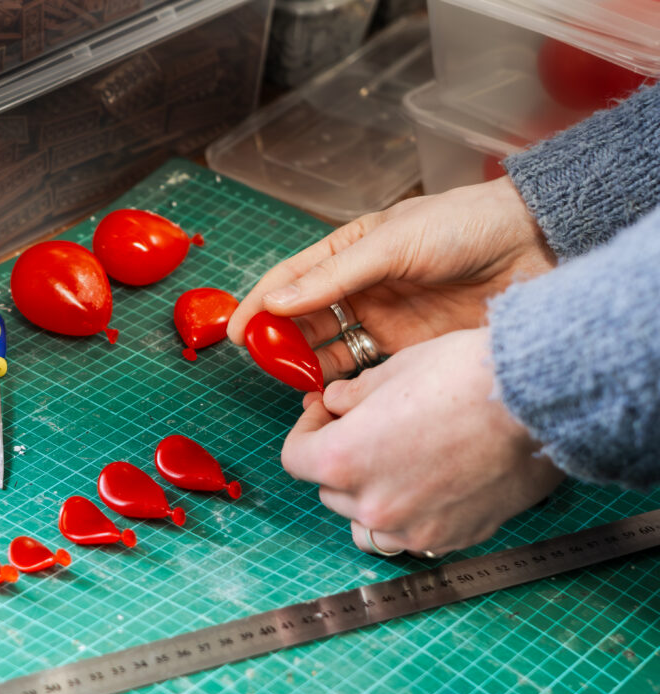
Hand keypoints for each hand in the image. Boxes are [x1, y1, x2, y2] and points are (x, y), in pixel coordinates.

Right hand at [228, 177, 556, 379]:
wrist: (534, 247)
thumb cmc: (464, 227)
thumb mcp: (394, 244)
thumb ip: (335, 276)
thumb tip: (278, 302)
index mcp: (349, 249)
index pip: (291, 279)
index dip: (259, 305)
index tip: (235, 333)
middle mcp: (359, 286)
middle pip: (303, 318)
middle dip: (278, 340)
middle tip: (260, 363)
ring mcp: (382, 319)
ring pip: (328, 347)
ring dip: (305, 363)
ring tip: (287, 380)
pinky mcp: (406, 348)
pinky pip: (362, 368)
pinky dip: (341, 381)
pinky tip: (325, 391)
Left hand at [281, 329, 564, 555]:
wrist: (538, 400)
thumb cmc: (465, 376)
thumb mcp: (393, 371)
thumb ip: (353, 395)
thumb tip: (335, 402)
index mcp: (345, 460)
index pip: (294, 459)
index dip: (306, 431)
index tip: (324, 414)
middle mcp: (372, 503)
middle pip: (330, 490)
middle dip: (340, 459)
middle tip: (366, 427)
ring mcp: (413, 529)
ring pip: (366, 521)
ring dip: (370, 494)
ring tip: (398, 461)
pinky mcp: (451, 539)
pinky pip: (411, 534)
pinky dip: (411, 513)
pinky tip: (435, 480)